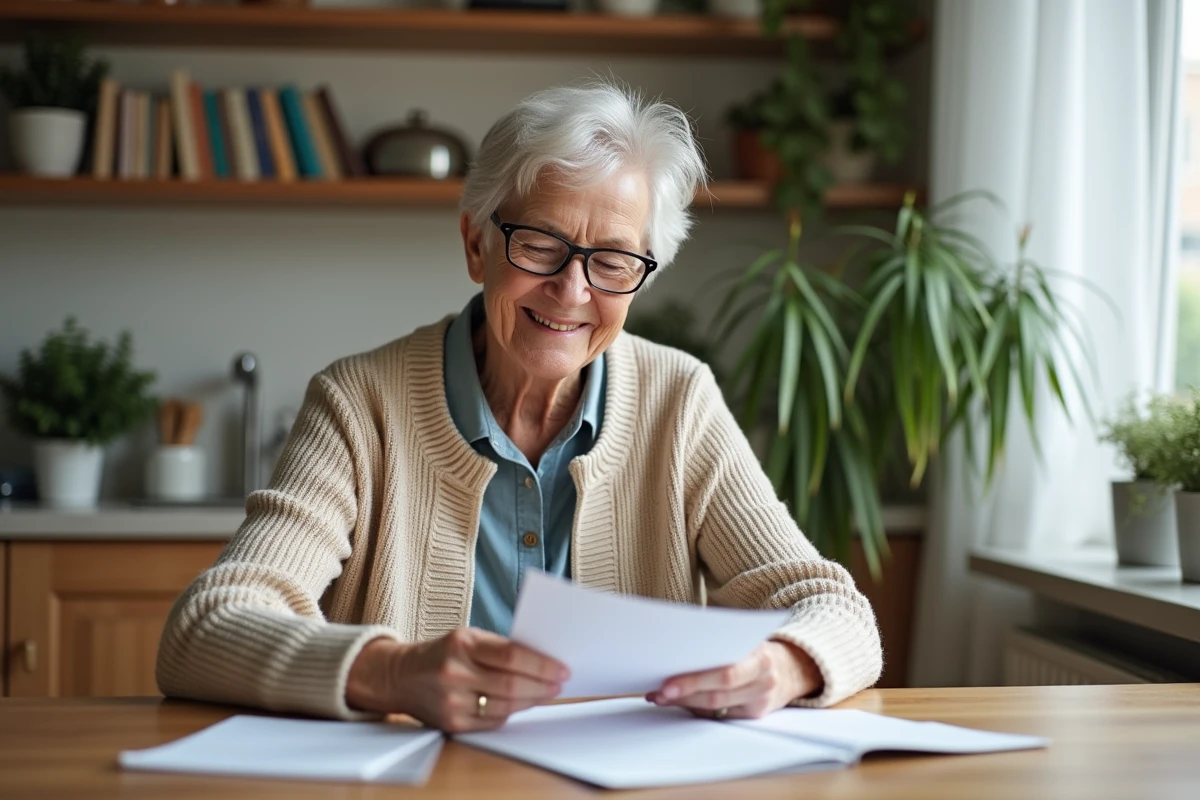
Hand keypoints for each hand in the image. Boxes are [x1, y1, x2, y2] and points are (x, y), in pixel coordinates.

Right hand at [345, 628, 568, 732]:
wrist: (400, 676)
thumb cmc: (442, 653)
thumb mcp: (467, 637)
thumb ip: (501, 647)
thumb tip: (543, 661)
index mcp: (461, 644)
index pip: (511, 656)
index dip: (541, 664)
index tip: (562, 668)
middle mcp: (454, 673)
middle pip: (511, 685)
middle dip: (542, 686)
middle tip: (560, 684)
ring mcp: (452, 701)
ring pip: (505, 706)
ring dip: (531, 701)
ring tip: (547, 693)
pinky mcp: (451, 723)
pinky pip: (492, 721)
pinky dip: (512, 713)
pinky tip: (522, 705)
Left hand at [646, 641, 822, 719]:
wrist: (790, 667)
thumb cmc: (755, 649)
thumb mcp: (745, 639)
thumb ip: (718, 644)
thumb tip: (674, 654)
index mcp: (760, 656)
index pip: (725, 673)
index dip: (694, 680)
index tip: (667, 681)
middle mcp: (764, 680)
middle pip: (718, 694)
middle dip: (685, 693)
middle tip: (658, 692)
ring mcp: (760, 701)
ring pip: (716, 707)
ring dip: (684, 702)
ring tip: (660, 696)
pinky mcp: (754, 715)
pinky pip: (720, 715)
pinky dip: (696, 709)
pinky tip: (678, 702)